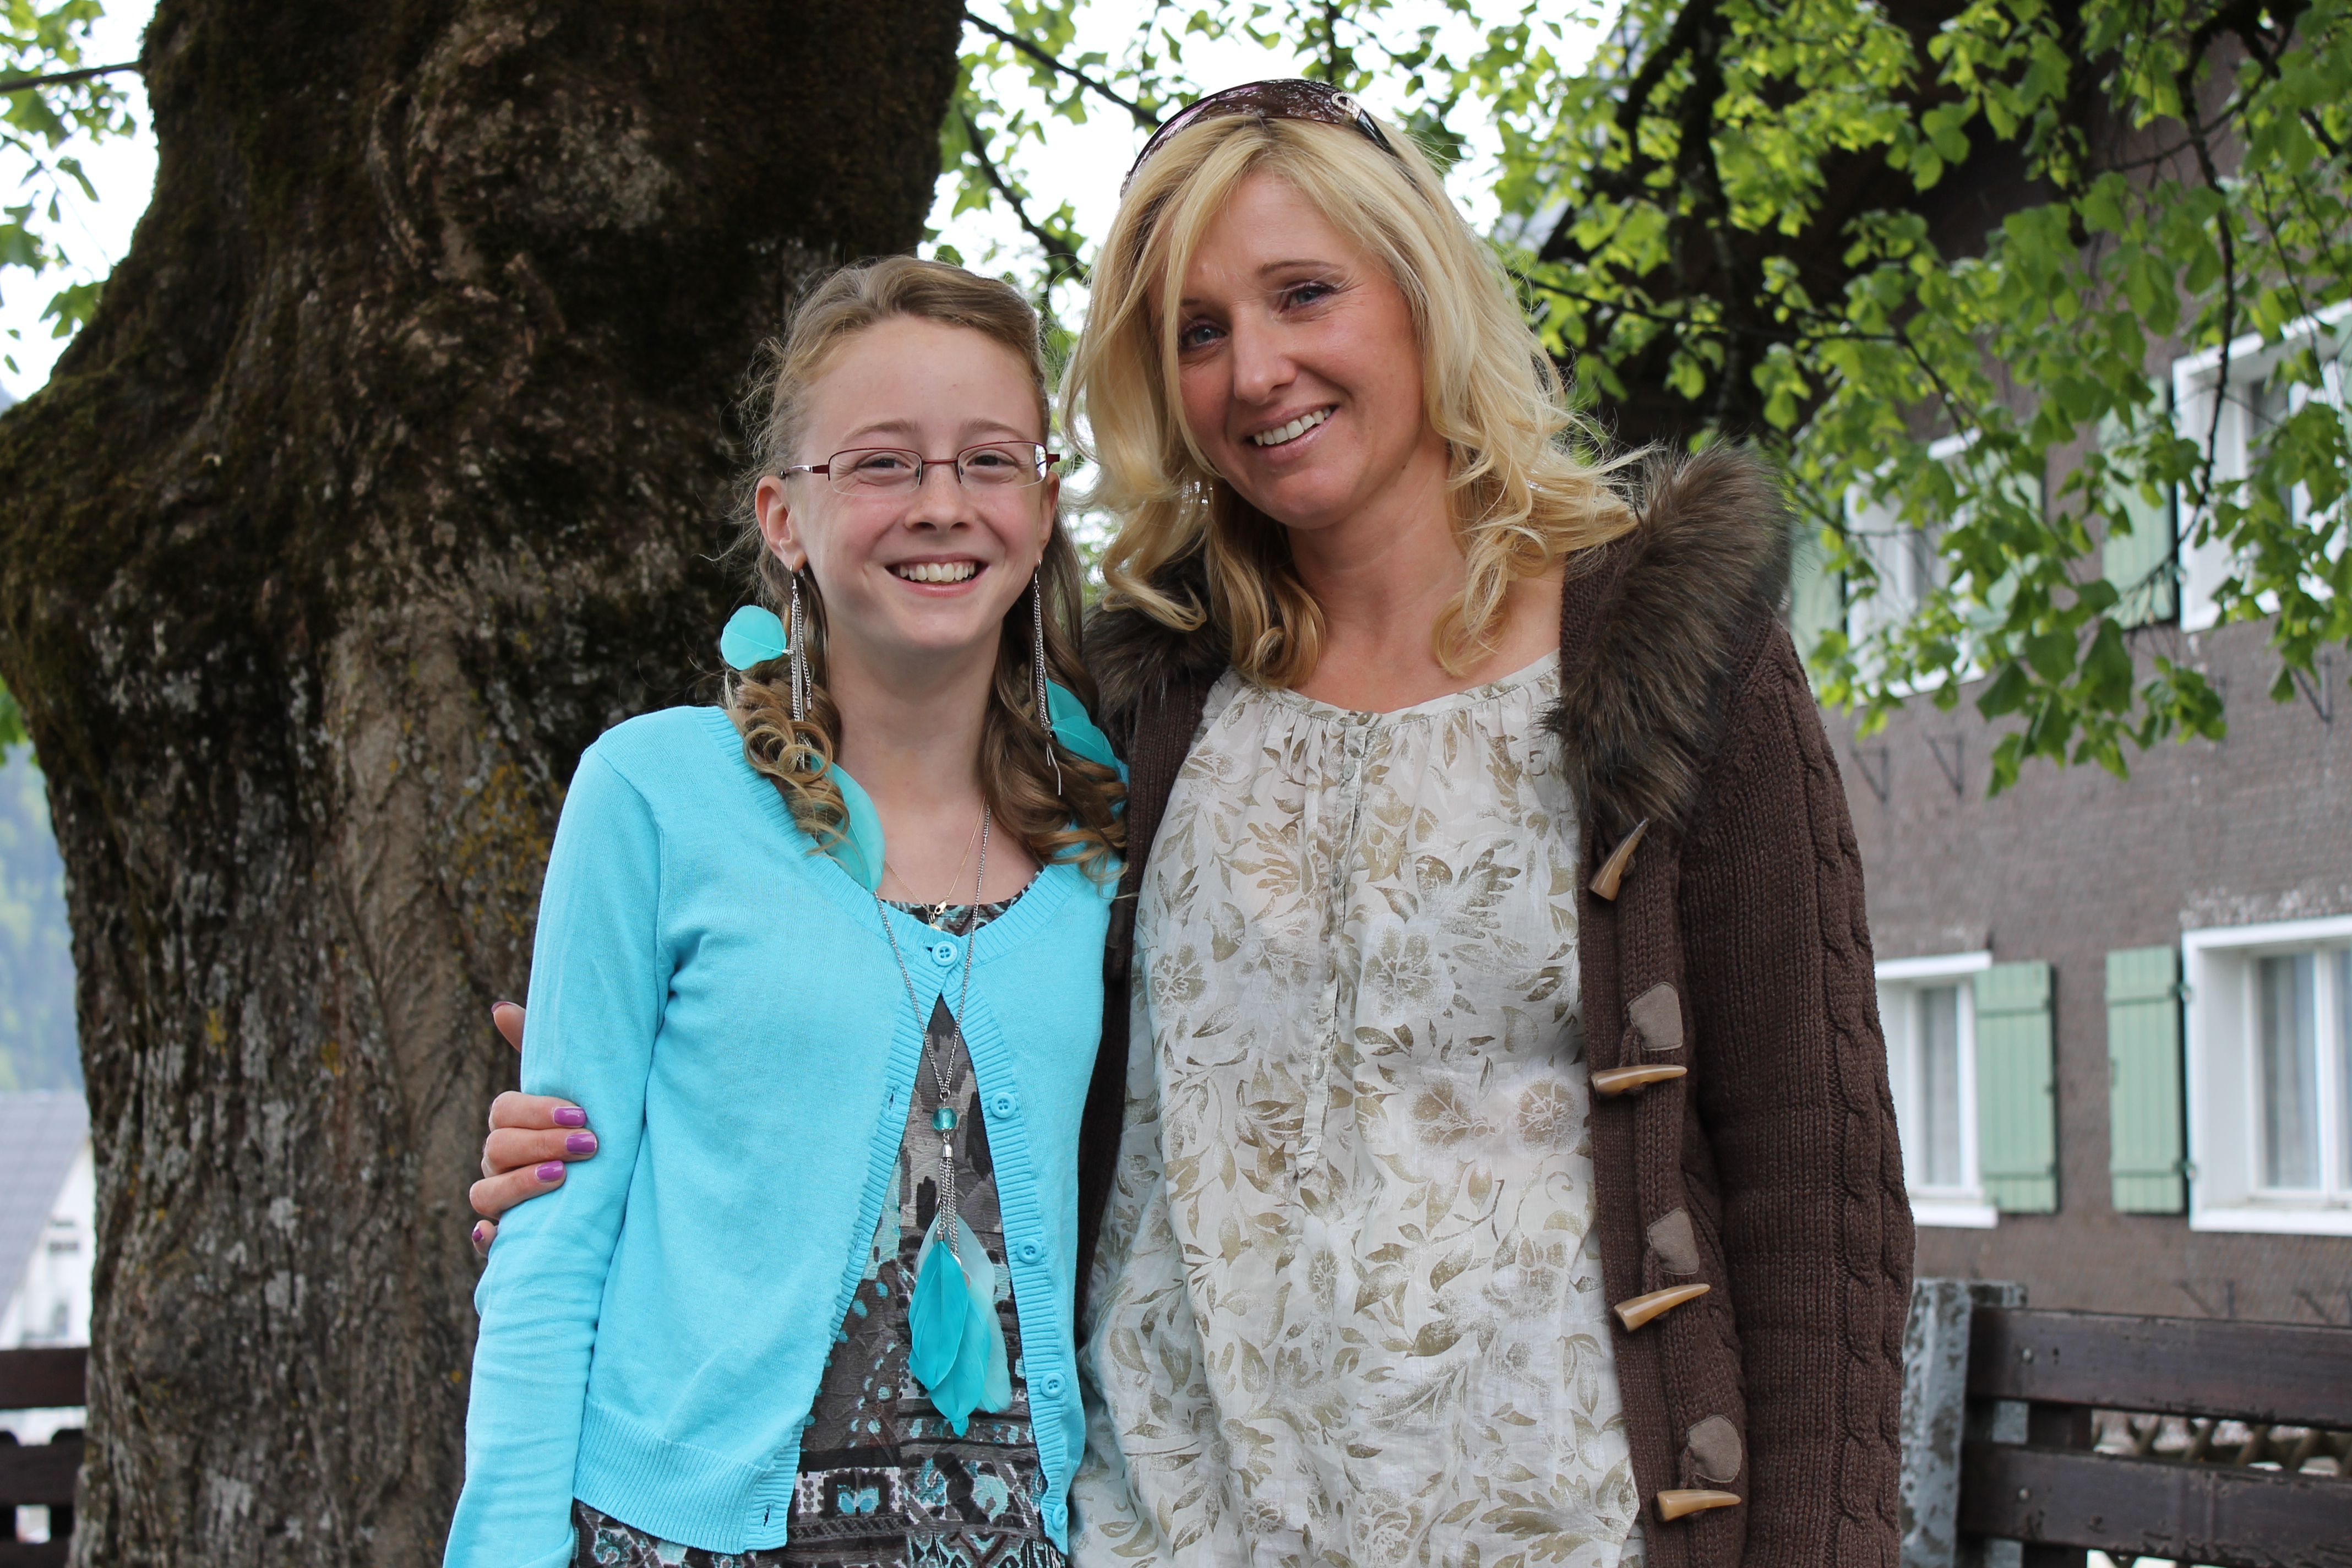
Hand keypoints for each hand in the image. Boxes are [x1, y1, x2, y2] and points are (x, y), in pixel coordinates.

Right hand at [468, 1001, 593, 1256]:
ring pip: (484, 1193)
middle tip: (589, 1143)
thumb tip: (498, 1007)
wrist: (611, 1201)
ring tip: (562, 1178)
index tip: (581, 1112)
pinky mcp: (510, 1242)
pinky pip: (486, 1242)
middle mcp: (499, 1165)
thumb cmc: (585, 1133)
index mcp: (512, 1128)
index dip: (537, 1110)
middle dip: (540, 1143)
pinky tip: (498, 1232)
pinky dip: (488, 1237)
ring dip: (518, 1185)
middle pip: (496, 1149)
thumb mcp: (574, 1093)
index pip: (505, 1112)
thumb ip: (541, 1051)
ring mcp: (501, 1205)